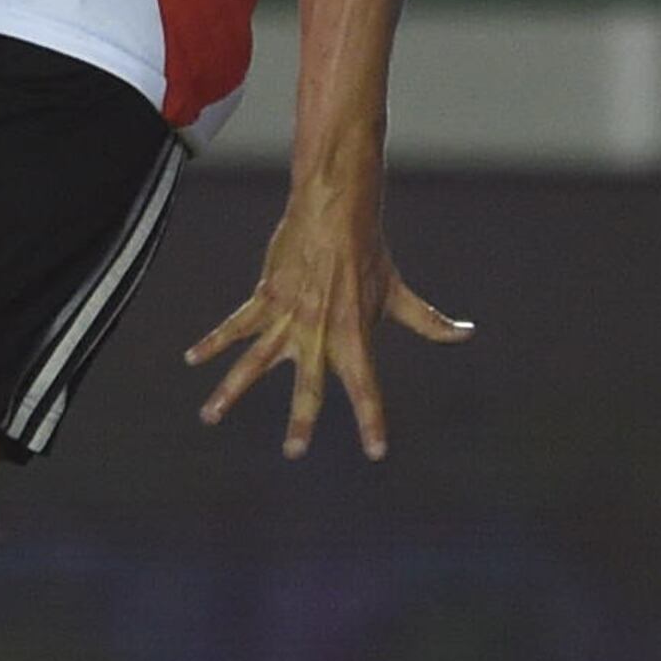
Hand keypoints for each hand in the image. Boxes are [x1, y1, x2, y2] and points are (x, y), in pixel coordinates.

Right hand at [184, 187, 472, 459]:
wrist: (335, 209)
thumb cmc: (369, 252)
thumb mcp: (398, 292)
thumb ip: (429, 322)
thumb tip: (467, 334)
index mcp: (355, 335)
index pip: (367, 387)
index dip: (372, 419)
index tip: (376, 451)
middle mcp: (320, 332)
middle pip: (309, 385)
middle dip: (301, 420)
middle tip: (294, 451)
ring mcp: (288, 316)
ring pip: (256, 361)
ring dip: (231, 390)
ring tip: (209, 416)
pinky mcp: (266, 297)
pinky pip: (235, 325)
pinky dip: (213, 342)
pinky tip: (193, 359)